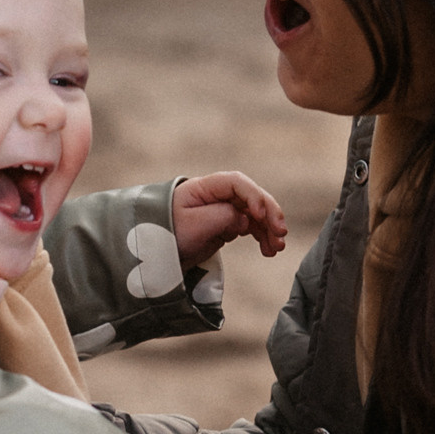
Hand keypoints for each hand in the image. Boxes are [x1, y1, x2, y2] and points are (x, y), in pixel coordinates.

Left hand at [172, 170, 288, 268]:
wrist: (153, 250)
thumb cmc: (166, 232)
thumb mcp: (193, 225)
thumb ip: (221, 217)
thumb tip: (245, 219)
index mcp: (205, 187)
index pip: (237, 183)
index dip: (253, 196)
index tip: (260, 216)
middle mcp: (218, 195)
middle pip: (251, 198)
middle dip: (269, 214)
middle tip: (281, 233)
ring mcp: (224, 209)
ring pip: (255, 214)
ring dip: (269, 230)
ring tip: (276, 249)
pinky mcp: (227, 224)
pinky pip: (251, 227)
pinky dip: (262, 237)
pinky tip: (269, 250)